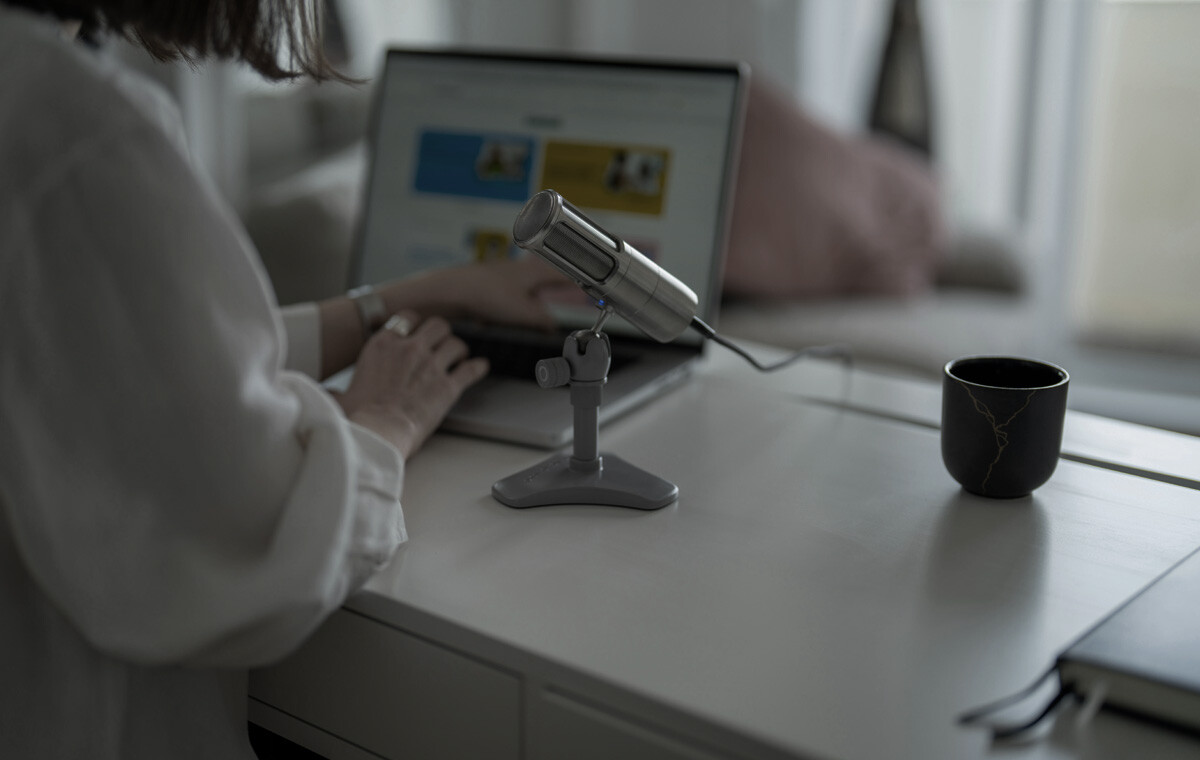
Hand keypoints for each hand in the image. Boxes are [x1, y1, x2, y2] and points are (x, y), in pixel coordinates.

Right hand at [332, 312, 487, 457]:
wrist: (378, 432)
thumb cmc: (356, 417)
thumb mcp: (338, 397)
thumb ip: (332, 390)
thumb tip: (318, 394)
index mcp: (383, 345)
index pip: (406, 318)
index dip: (415, 324)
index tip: (417, 331)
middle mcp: (410, 349)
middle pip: (438, 325)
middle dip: (442, 334)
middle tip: (443, 344)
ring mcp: (431, 365)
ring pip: (456, 344)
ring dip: (459, 350)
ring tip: (460, 357)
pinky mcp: (448, 386)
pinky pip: (471, 369)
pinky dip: (477, 368)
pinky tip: (481, 368)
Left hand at [377, 256, 567, 330]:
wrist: (450, 291)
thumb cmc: (485, 294)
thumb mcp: (522, 313)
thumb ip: (543, 320)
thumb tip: (553, 326)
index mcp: (534, 271)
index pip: (564, 274)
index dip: (578, 282)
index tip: (590, 288)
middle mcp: (520, 269)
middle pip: (546, 279)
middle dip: (556, 290)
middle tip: (568, 296)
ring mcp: (503, 275)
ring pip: (527, 288)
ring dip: (534, 302)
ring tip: (537, 316)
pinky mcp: (489, 284)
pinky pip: (509, 297)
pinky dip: (514, 307)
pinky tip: (507, 319)